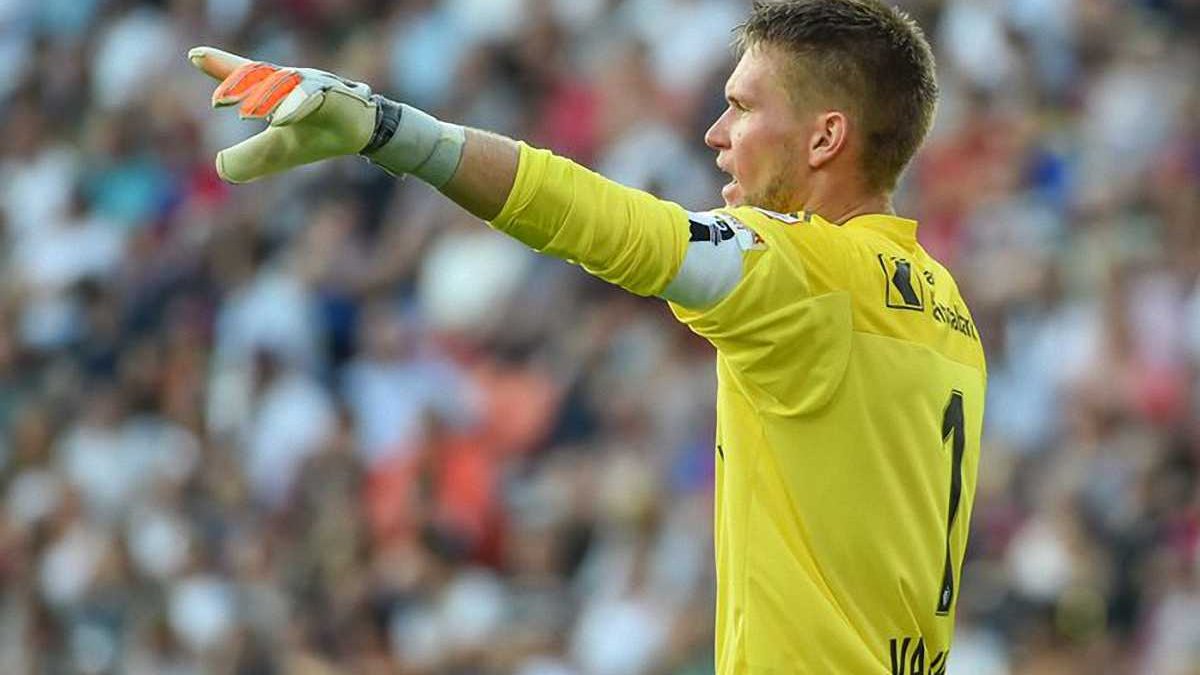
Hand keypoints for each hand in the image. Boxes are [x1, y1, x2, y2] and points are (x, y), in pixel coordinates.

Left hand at [188, 46, 377, 182]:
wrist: (361, 134)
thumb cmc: (317, 136)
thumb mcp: (278, 151)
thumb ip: (250, 157)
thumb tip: (220, 166)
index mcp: (274, 91)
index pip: (246, 74)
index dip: (221, 65)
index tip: (194, 56)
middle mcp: (291, 81)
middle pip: (261, 74)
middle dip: (237, 78)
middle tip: (217, 98)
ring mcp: (313, 85)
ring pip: (285, 84)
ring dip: (263, 96)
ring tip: (240, 110)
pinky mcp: (335, 96)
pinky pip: (312, 98)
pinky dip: (294, 107)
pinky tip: (278, 120)